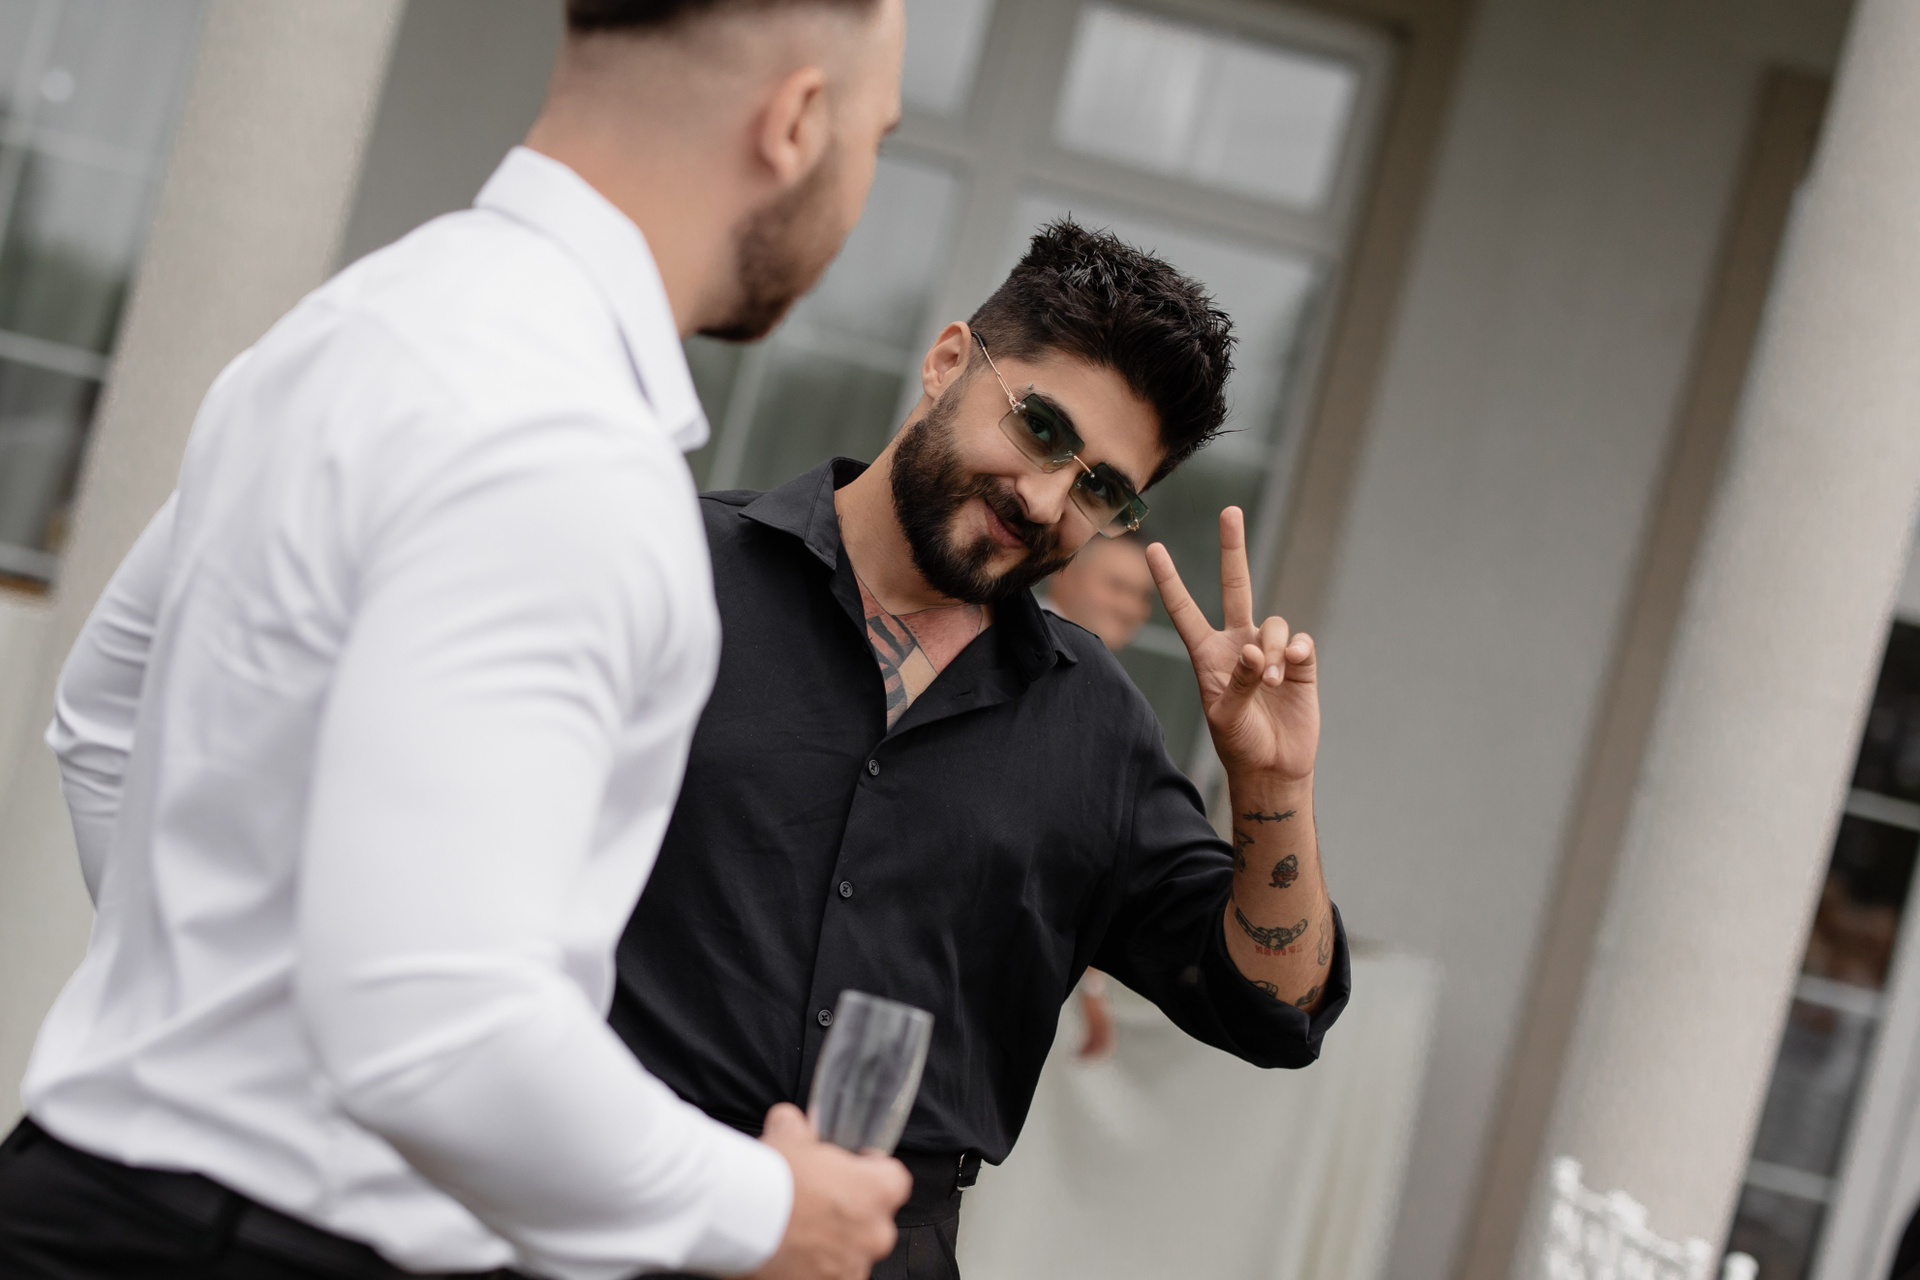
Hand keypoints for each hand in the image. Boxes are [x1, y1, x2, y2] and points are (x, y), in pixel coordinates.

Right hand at [750, 1103, 909, 1279]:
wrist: (741, 1221)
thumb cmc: (771, 1178)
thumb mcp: (787, 1137)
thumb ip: (799, 1127)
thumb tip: (793, 1122)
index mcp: (876, 1191)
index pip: (895, 1179)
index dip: (874, 1172)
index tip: (853, 1171)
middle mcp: (874, 1233)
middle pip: (874, 1220)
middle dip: (851, 1213)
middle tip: (818, 1203)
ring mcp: (853, 1266)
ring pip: (853, 1253)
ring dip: (833, 1245)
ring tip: (798, 1233)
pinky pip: (833, 1277)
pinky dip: (817, 1269)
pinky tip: (793, 1255)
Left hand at [1147, 507, 1317, 781]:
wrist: (1273, 766)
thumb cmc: (1240, 743)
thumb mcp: (1226, 716)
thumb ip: (1237, 680)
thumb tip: (1256, 648)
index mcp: (1208, 655)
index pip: (1185, 611)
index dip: (1170, 581)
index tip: (1155, 549)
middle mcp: (1239, 643)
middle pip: (1236, 586)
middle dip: (1233, 549)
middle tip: (1229, 511)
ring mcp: (1271, 649)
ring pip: (1275, 623)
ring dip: (1274, 648)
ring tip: (1271, 680)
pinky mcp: (1300, 661)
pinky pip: (1300, 641)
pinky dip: (1296, 652)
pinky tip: (1291, 670)